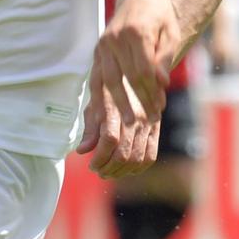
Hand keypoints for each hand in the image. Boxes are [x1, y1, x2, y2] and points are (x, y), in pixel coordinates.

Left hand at [76, 55, 161, 178]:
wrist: (135, 67)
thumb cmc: (109, 84)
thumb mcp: (94, 101)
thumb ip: (90, 128)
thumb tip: (82, 151)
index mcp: (116, 109)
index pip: (109, 141)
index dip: (99, 158)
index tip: (91, 165)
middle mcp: (134, 117)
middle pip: (123, 153)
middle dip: (108, 168)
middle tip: (98, 170)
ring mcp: (148, 123)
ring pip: (137, 158)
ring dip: (121, 171)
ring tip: (110, 172)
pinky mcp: (156, 127)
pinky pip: (151, 154)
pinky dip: (139, 167)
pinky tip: (128, 169)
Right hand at [99, 0, 183, 120]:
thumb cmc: (160, 13)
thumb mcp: (171, 32)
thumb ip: (164, 58)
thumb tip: (161, 84)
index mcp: (137, 32)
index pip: (143, 71)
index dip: (152, 92)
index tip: (160, 109)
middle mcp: (116, 39)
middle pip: (125, 78)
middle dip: (137, 102)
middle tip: (147, 122)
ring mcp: (103, 44)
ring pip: (107, 80)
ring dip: (117, 104)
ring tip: (125, 124)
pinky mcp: (98, 49)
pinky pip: (97, 77)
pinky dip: (99, 96)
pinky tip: (103, 114)